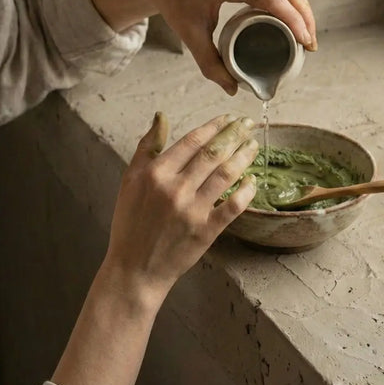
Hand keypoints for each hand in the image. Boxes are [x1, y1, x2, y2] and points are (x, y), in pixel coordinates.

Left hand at [88, 0, 317, 94]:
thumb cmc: (175, 1)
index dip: (293, 19)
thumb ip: (209, 63)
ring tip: (305, 36)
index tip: (304, 41)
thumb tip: (232, 88)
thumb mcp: (190, 34)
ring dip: (301, 7)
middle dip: (305, 15)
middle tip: (309, 45)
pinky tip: (294, 19)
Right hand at [102, 112, 257, 302]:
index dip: (214, 126)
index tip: (228, 118)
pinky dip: (246, 191)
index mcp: (155, 173)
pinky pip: (233, 206)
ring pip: (226, 174)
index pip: (192, 141)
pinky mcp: (206, 231)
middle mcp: (175, 189)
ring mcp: (192, 210)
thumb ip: (147, 146)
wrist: (135, 268)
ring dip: (243, 156)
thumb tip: (161, 116)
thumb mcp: (130, 180)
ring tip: (253, 145)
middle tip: (248, 123)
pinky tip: (253, 180)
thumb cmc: (130, 224)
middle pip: (213, 153)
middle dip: (234, 134)